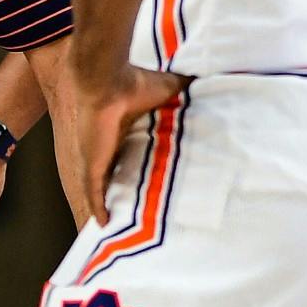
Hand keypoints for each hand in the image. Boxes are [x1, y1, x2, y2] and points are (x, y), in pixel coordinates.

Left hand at [67, 64, 188, 223]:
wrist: (108, 81)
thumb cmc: (135, 82)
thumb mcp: (171, 88)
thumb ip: (189, 90)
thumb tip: (214, 83)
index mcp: (127, 131)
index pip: (134, 157)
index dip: (144, 171)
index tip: (159, 185)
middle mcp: (112, 147)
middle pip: (119, 176)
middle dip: (128, 193)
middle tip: (146, 213)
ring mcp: (99, 157)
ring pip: (105, 189)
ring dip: (112, 205)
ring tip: (125, 225)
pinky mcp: (92, 164)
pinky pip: (93, 193)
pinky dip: (98, 208)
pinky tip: (102, 224)